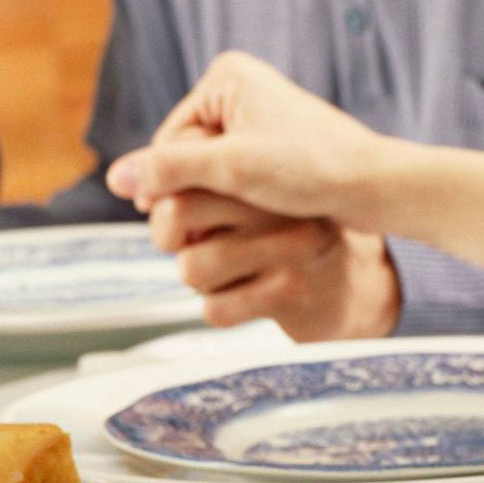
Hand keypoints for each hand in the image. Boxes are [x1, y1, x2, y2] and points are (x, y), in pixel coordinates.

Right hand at [108, 52, 394, 230]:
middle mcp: (237, 90)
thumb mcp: (233, 169)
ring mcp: (254, 118)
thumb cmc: (313, 168)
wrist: (376, 185)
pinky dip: (240, 203)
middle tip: (232, 216)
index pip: (168, 144)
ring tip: (251, 216)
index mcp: (226, 76)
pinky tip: (260, 218)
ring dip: (220, 203)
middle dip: (202, 193)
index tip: (208, 210)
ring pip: (208, 175)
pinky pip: (233, 180)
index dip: (179, 185)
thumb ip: (169, 170)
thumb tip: (114, 178)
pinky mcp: (270, 146)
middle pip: (186, 159)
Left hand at [149, 190, 399, 338]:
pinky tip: (243, 298)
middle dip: (167, 237)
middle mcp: (278, 205)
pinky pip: (214, 309)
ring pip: (191, 267)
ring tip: (221, 272)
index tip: (169, 212)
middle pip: (177, 213)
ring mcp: (286, 251)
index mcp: (267, 174)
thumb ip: (207, 185)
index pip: (185, 174)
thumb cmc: (288, 236)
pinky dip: (218, 308)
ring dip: (196, 277)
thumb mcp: (259, 197)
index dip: (161, 197)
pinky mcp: (288, 294)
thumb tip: (129, 180)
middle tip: (184, 244)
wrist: (354, 288)